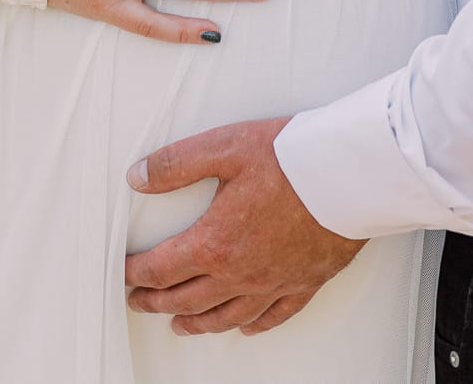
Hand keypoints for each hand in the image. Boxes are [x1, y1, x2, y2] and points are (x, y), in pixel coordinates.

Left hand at [124, 116, 363, 335]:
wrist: (348, 173)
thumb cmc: (293, 157)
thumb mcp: (225, 145)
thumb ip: (177, 163)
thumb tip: (139, 176)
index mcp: (214, 241)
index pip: (161, 268)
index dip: (136, 274)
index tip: (124, 273)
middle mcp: (239, 272)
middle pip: (186, 299)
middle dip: (156, 302)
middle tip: (139, 301)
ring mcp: (272, 282)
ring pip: (225, 316)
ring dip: (197, 322)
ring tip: (180, 324)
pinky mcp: (304, 281)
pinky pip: (273, 315)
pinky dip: (253, 325)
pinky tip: (245, 327)